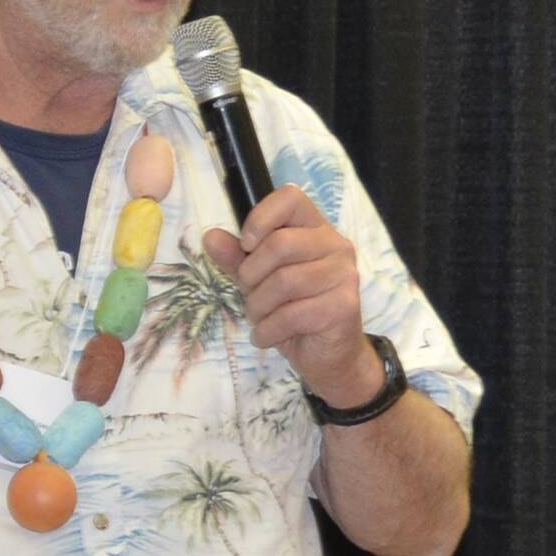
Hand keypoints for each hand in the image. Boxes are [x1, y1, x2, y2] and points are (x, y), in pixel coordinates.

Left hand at [203, 185, 385, 407]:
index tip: (247, 245)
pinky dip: (268, 331)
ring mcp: (344, 276)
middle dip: (251, 275)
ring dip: (258, 307)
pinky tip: (267, 337)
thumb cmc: (294, 311)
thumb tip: (211, 237)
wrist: (329, 357)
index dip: (261, 218)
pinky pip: (292, 314)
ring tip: (259, 319)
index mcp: (316, 229)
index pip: (290, 198)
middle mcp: (336, 246)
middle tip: (250, 295)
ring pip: (284, 282)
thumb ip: (238, 258)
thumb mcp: (260, 282)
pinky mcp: (344, 307)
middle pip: (280, 244)